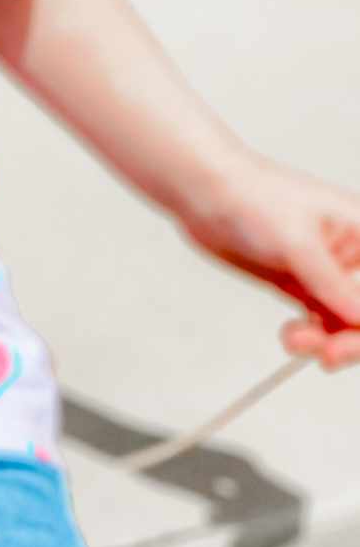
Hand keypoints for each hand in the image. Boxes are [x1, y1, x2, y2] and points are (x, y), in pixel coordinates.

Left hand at [178, 148, 359, 370]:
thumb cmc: (250, 196)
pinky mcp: (302, 284)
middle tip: (328, 354)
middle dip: (353, 338)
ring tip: (296, 339)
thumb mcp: (298, 243)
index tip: (352, 333)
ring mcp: (326, 271)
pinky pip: (322, 323)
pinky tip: (293, 337)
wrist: (203, 192)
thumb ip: (334, 285)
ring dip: (328, 340)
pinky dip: (312, 336)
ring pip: (346, 323)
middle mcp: (350, 254)